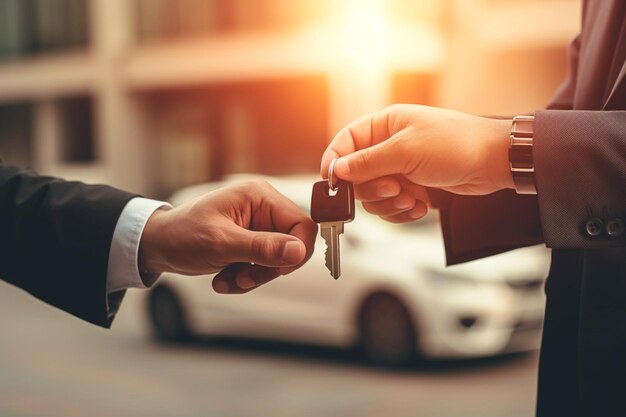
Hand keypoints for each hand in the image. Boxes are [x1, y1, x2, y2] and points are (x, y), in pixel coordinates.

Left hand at [138, 180, 317, 293]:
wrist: (157, 245)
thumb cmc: (182, 235)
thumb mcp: (221, 243)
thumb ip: (262, 247)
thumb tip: (298, 252)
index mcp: (260, 197)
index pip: (302, 224)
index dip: (297, 251)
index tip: (278, 270)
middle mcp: (263, 208)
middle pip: (292, 245)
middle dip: (268, 269)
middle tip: (243, 280)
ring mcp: (258, 225)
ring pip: (279, 260)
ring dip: (254, 277)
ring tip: (227, 281)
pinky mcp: (251, 242)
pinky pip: (264, 266)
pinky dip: (247, 278)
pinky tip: (224, 279)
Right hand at [321, 104, 513, 222]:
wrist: (494, 163)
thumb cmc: (456, 144)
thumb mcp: (406, 150)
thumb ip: (367, 162)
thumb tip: (337, 169)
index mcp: (383, 126)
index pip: (344, 143)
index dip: (335, 163)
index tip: (333, 183)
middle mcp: (388, 147)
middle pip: (356, 176)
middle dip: (373, 189)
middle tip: (394, 188)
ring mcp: (400, 169)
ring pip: (374, 196)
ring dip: (390, 203)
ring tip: (412, 198)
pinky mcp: (412, 188)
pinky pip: (392, 207)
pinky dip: (403, 212)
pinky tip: (421, 205)